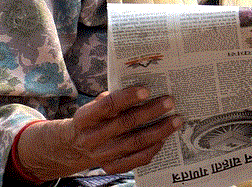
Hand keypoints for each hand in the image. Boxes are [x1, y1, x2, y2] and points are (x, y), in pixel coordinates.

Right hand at [15, 86, 180, 180]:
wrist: (75, 145)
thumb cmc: (95, 117)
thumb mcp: (96, 104)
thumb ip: (115, 96)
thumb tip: (146, 84)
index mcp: (86, 117)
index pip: (107, 106)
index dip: (127, 97)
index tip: (147, 90)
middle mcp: (92, 137)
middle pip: (125, 124)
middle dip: (151, 111)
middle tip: (170, 102)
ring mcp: (101, 155)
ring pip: (134, 143)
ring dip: (159, 131)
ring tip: (176, 120)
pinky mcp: (110, 167)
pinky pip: (134, 161)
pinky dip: (151, 150)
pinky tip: (164, 139)